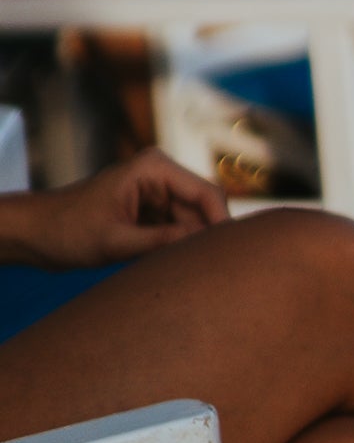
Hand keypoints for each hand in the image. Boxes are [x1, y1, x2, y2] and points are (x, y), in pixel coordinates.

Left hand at [0, 148, 228, 268]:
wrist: (37, 234)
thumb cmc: (68, 231)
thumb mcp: (114, 241)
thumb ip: (159, 241)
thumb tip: (201, 246)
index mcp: (154, 168)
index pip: (205, 192)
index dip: (221, 223)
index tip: (228, 256)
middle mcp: (160, 174)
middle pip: (202, 207)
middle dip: (206, 237)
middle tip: (215, 272)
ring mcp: (156, 191)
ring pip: (191, 220)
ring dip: (191, 244)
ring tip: (193, 274)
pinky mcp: (149, 209)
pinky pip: (175, 227)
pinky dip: (177, 246)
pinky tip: (177, 268)